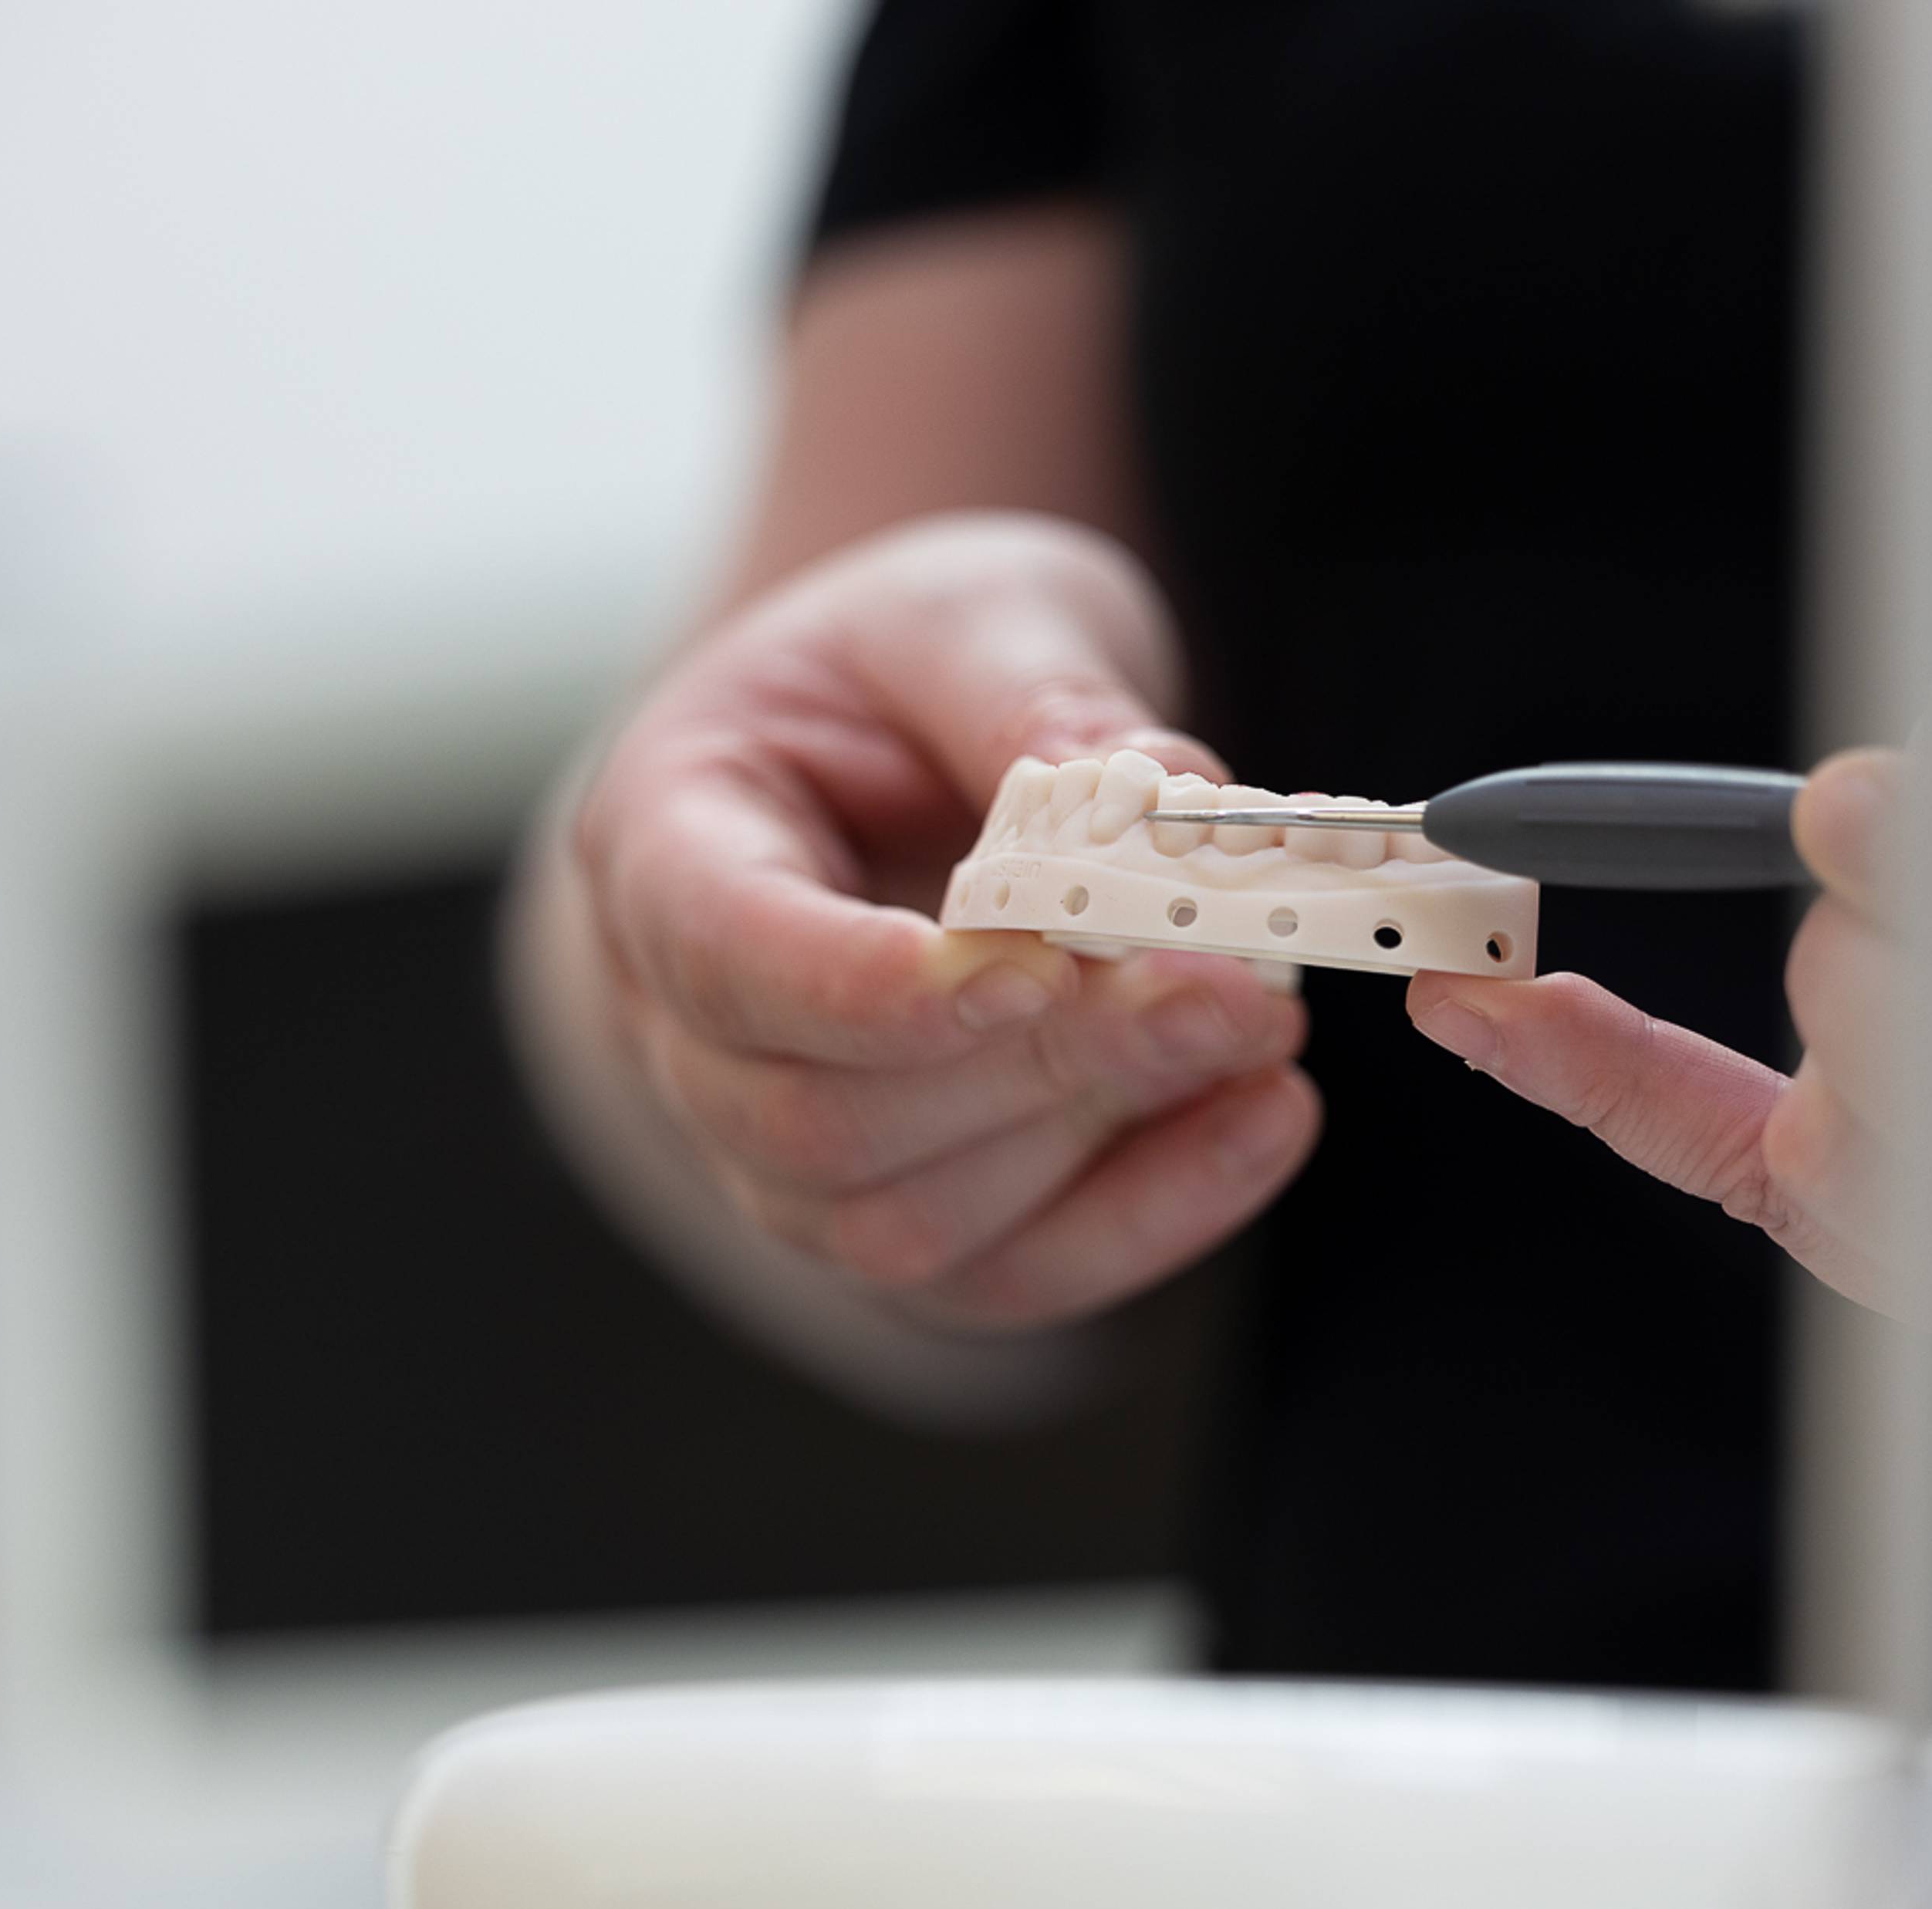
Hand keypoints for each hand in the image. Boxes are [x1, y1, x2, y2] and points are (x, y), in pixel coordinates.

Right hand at [573, 513, 1318, 1327]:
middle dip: (1042, 1063)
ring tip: (1257, 1024)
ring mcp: (781, 1153)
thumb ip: (1040, 696)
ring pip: (908, 1228)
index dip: (866, 989)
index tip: (1035, 967)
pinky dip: (1150, 1215)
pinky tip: (1267, 1118)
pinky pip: (1009, 1274)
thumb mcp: (969, 610)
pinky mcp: (908, 1213)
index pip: (724, 958)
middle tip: (1231, 988)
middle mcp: (689, 1030)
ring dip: (1102, 1138)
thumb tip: (1173, 793)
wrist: (907, 733)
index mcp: (664, 847)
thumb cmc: (906, 663)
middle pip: (823, 1124)